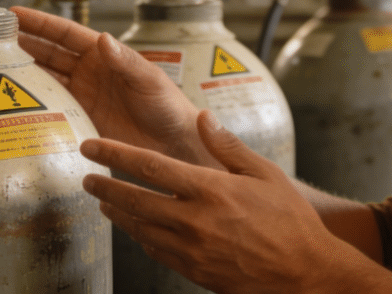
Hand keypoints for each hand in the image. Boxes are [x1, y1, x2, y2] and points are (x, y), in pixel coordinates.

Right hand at [13, 7, 209, 164]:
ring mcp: (83, 96)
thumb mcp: (149, 79)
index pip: (65, 34)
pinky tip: (15, 103)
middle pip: (48, 53)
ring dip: (23, 72)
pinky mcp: (80, 119)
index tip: (15, 15)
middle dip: (22, 43)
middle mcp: (89, 72)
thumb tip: (103, 39)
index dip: (40, 24)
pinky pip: (51, 108)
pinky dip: (33, 104)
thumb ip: (125, 61)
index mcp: (104, 55)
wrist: (175, 145)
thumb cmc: (170, 107)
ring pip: (46, 78)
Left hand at [81, 110, 376, 293]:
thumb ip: (228, 146)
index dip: (114, 154)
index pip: (149, 166)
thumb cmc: (291, 221)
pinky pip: (157, 251)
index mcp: (210, 190)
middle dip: (105, 186)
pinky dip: (140, 236)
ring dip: (117, 213)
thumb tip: (202, 117)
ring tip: (103, 201)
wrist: (305, 274)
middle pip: (134, 200)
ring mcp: (192, 250)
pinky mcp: (194, 272)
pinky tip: (136, 228)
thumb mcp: (266, 174)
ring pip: (140, 228)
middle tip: (86, 176)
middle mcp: (194, 220)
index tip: (92, 146)